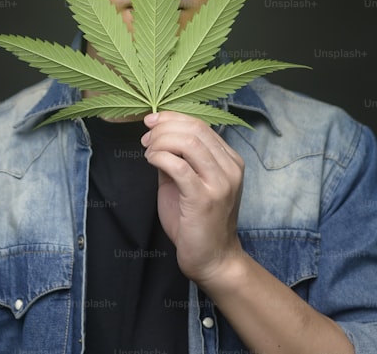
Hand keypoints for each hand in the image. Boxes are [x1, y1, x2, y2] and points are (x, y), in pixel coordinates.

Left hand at [141, 110, 246, 284]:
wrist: (212, 258)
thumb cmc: (198, 222)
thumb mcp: (190, 182)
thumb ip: (179, 158)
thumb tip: (157, 136)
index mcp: (230, 161)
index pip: (201, 125)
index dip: (173, 118)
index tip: (152, 122)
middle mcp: (230, 169)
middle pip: (195, 129)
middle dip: (164, 127)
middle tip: (146, 137)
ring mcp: (220, 183)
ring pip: (188, 143)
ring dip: (160, 141)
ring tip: (148, 151)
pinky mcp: (204, 199)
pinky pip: (178, 166)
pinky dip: (160, 157)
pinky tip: (151, 161)